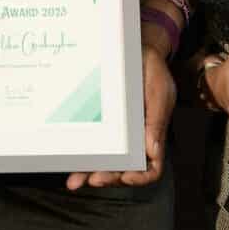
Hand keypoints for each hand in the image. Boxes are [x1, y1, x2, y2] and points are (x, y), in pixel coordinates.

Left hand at [66, 43, 175, 189]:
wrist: (138, 48)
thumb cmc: (153, 71)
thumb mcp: (160, 91)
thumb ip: (156, 120)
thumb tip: (152, 152)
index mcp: (151, 135)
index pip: (151, 168)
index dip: (140, 177)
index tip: (126, 177)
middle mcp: (133, 139)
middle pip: (122, 169)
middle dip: (108, 177)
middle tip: (94, 179)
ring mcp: (115, 132)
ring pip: (103, 161)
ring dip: (90, 173)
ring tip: (76, 180)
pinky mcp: (100, 122)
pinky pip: (90, 142)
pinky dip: (80, 154)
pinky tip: (69, 161)